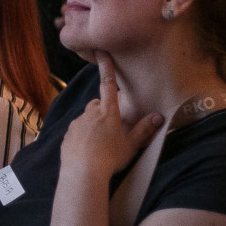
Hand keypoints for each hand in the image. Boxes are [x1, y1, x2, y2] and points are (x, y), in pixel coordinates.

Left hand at [60, 52, 162, 184]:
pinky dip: (83, 136)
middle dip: (104, 108)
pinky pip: (77, 131)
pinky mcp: (67, 136)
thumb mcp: (131, 145)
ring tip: (101, 143)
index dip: (106, 67)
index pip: (108, 85)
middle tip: (113, 125)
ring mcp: (76, 125)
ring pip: (86, 118)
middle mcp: (89, 114)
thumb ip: (144, 130)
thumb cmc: (110, 159)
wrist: (82, 173)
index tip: (101, 52)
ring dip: (93, 124)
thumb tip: (159, 116)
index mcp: (107, 113)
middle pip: (97, 104)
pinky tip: (89, 150)